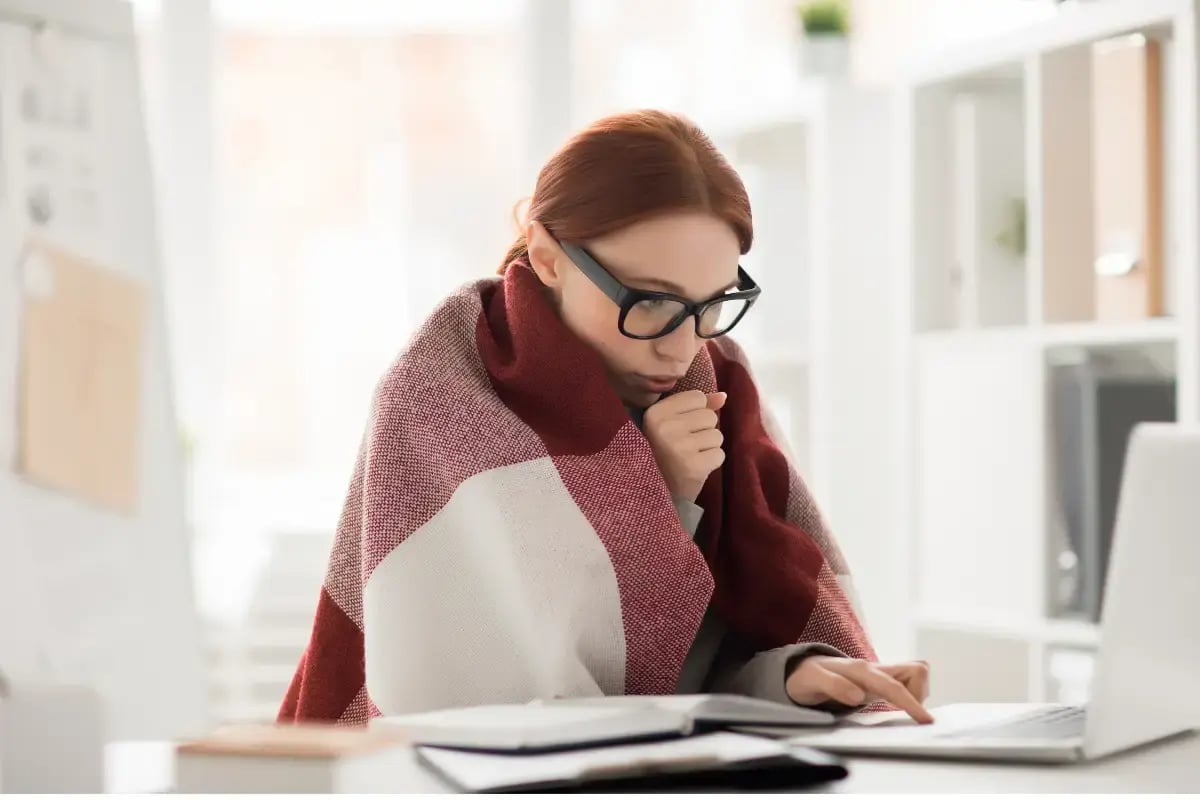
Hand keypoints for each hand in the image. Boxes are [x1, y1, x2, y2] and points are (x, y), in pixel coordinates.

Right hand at [642, 390, 726, 503]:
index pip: (697, 397)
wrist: (651, 493)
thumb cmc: (663, 454)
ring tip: (689, 457)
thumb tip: (723, 396)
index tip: (679, 429)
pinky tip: (695, 467)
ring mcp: (680, 447)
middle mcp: (665, 427)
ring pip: (717, 435)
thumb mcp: (670, 424)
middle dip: (703, 431)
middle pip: (710, 416)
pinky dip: (711, 462)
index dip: (694, 413)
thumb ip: (697, 406)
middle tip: (684, 447)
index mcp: (655, 412)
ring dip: (708, 448)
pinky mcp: (694, 467)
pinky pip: (719, 454)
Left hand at [785, 656, 933, 723]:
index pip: (893, 686)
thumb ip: (834, 685)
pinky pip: (907, 683)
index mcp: (861, 670)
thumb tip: (858, 695)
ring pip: (915, 675)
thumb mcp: (813, 681)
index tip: (926, 720)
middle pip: (916, 671)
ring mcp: (879, 674)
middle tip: (906, 714)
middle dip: (920, 694)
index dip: (912, 703)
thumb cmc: (807, 676)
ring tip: (899, 710)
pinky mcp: (880, 682)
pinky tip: (897, 708)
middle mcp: (874, 669)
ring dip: (916, 694)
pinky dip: (911, 695)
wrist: (800, 669)